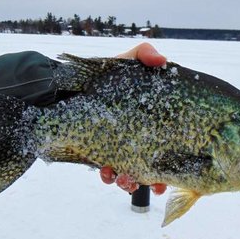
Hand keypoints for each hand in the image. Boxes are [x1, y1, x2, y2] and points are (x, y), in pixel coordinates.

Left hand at [99, 43, 167, 194]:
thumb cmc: (101, 75)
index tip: (176, 171)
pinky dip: (109, 176)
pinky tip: (107, 171)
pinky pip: (107, 173)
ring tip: (126, 178)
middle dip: (155, 180)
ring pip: (130, 174)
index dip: (174, 159)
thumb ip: (144, 54)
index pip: (169, 143)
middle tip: (155, 184)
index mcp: (150, 120)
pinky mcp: (97, 154)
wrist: (63, 88)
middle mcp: (136, 137)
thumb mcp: (125, 60)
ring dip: (130, 181)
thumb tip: (162, 60)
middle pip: (153, 165)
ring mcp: (117, 147)